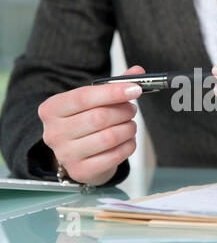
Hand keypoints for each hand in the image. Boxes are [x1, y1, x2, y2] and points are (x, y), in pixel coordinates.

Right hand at [38, 66, 144, 185]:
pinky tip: (128, 140)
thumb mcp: (94, 100)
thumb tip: (138, 72)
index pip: (84, 97)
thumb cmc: (86, 122)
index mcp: (52, 109)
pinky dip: (128, 146)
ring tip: (131, 125)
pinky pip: (114, 157)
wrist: (78, 154)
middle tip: (132, 109)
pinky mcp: (80, 171)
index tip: (135, 89)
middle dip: (123, 111)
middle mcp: (53, 132)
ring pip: (108, 138)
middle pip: (98, 118)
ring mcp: (65, 154)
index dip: (113, 92)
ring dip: (128, 129)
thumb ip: (115, 85)